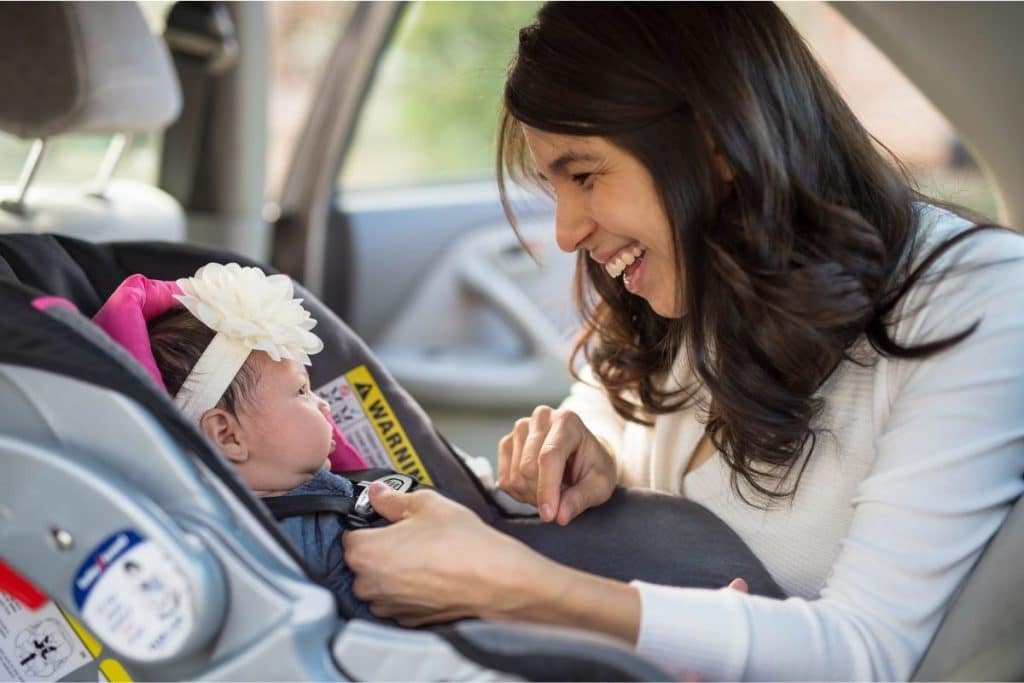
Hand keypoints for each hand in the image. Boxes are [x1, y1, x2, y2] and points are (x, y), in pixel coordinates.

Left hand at [344, 483, 559, 625]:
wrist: (495, 580)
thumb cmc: (461, 542)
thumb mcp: (426, 504)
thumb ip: (392, 498)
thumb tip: (376, 493)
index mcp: (365, 552)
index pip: (348, 534)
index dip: (368, 523)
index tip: (386, 519)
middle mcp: (368, 585)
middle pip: (361, 561)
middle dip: (380, 548)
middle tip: (411, 535)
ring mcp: (387, 607)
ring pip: (378, 582)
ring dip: (392, 570)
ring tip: (425, 555)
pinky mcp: (407, 620)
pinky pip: (396, 599)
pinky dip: (407, 589)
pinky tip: (431, 575)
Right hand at [497, 406, 616, 524]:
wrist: (583, 455)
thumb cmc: (594, 467)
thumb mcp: (600, 485)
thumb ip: (581, 499)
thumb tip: (560, 516)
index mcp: (567, 421)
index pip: (549, 456)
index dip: (547, 488)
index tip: (550, 516)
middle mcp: (541, 418)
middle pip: (527, 468)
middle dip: (542, 494)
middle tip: (562, 500)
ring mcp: (521, 428)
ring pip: (515, 476)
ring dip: (532, 495)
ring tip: (553, 491)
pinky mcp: (507, 442)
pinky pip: (504, 480)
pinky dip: (520, 493)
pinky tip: (537, 487)